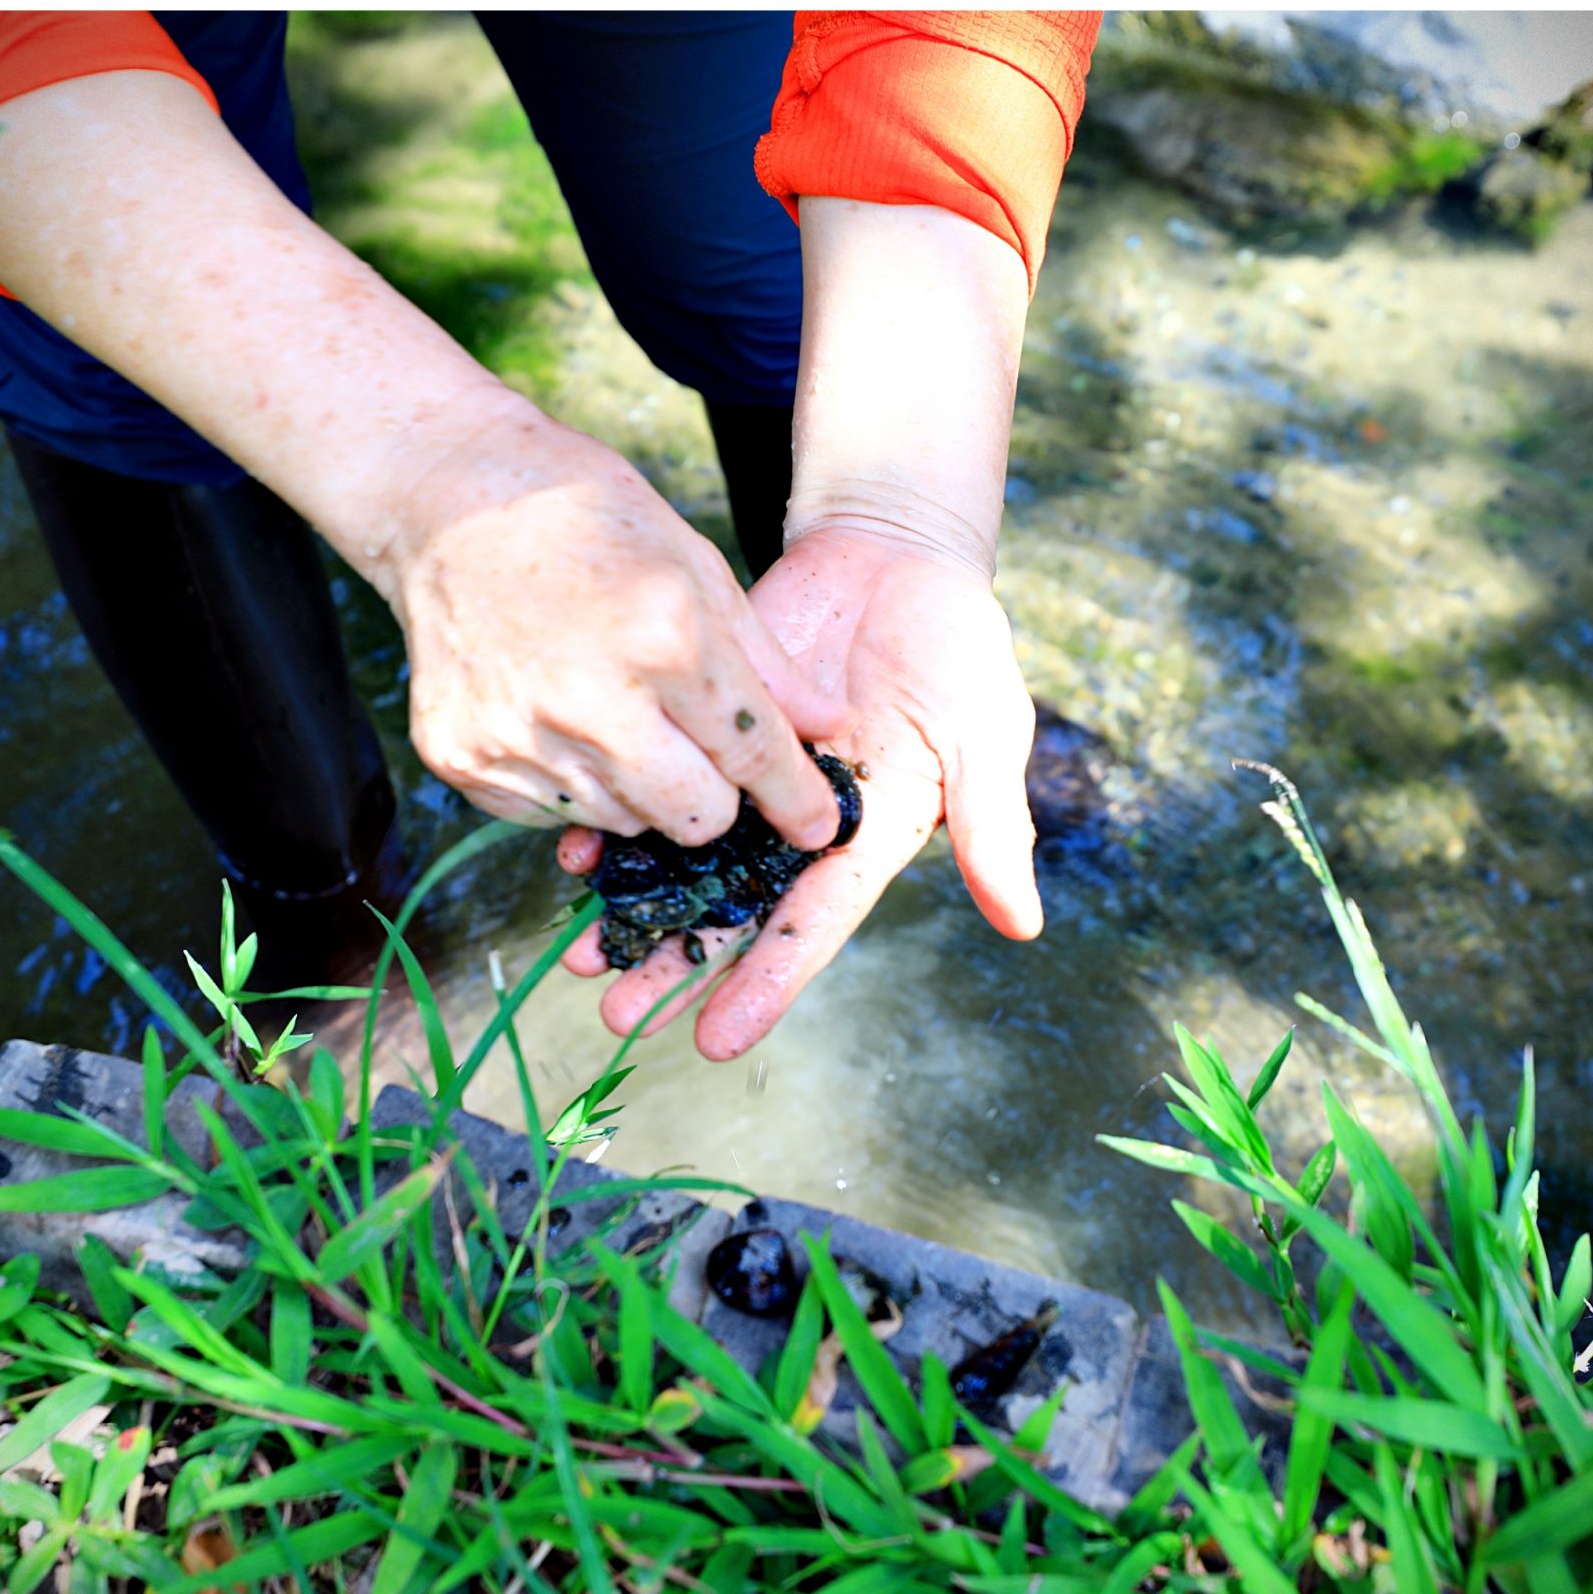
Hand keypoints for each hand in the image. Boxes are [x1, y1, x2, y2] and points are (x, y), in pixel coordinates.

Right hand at [381, 393, 849, 848]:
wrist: (447, 499)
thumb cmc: (586, 520)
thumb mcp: (695, 564)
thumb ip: (767, 662)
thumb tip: (830, 730)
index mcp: (664, 639)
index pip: (754, 756)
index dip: (795, 798)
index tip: (816, 825)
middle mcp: (590, 702)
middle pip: (695, 818)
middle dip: (714, 795)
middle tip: (696, 749)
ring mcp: (518, 736)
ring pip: (622, 823)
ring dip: (638, 788)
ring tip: (612, 713)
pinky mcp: (463, 757)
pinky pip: (552, 815)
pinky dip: (571, 784)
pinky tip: (556, 717)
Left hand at [558, 525, 1042, 1056]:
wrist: (892, 552)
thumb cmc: (957, 645)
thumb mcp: (988, 731)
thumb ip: (995, 824)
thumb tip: (1022, 925)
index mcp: (863, 842)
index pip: (810, 926)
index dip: (763, 984)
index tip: (713, 1040)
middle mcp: (795, 830)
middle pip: (729, 913)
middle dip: (675, 968)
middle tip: (618, 1019)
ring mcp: (744, 783)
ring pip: (680, 862)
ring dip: (630, 913)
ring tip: (578, 961)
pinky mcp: (705, 730)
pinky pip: (653, 784)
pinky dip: (612, 824)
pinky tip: (569, 860)